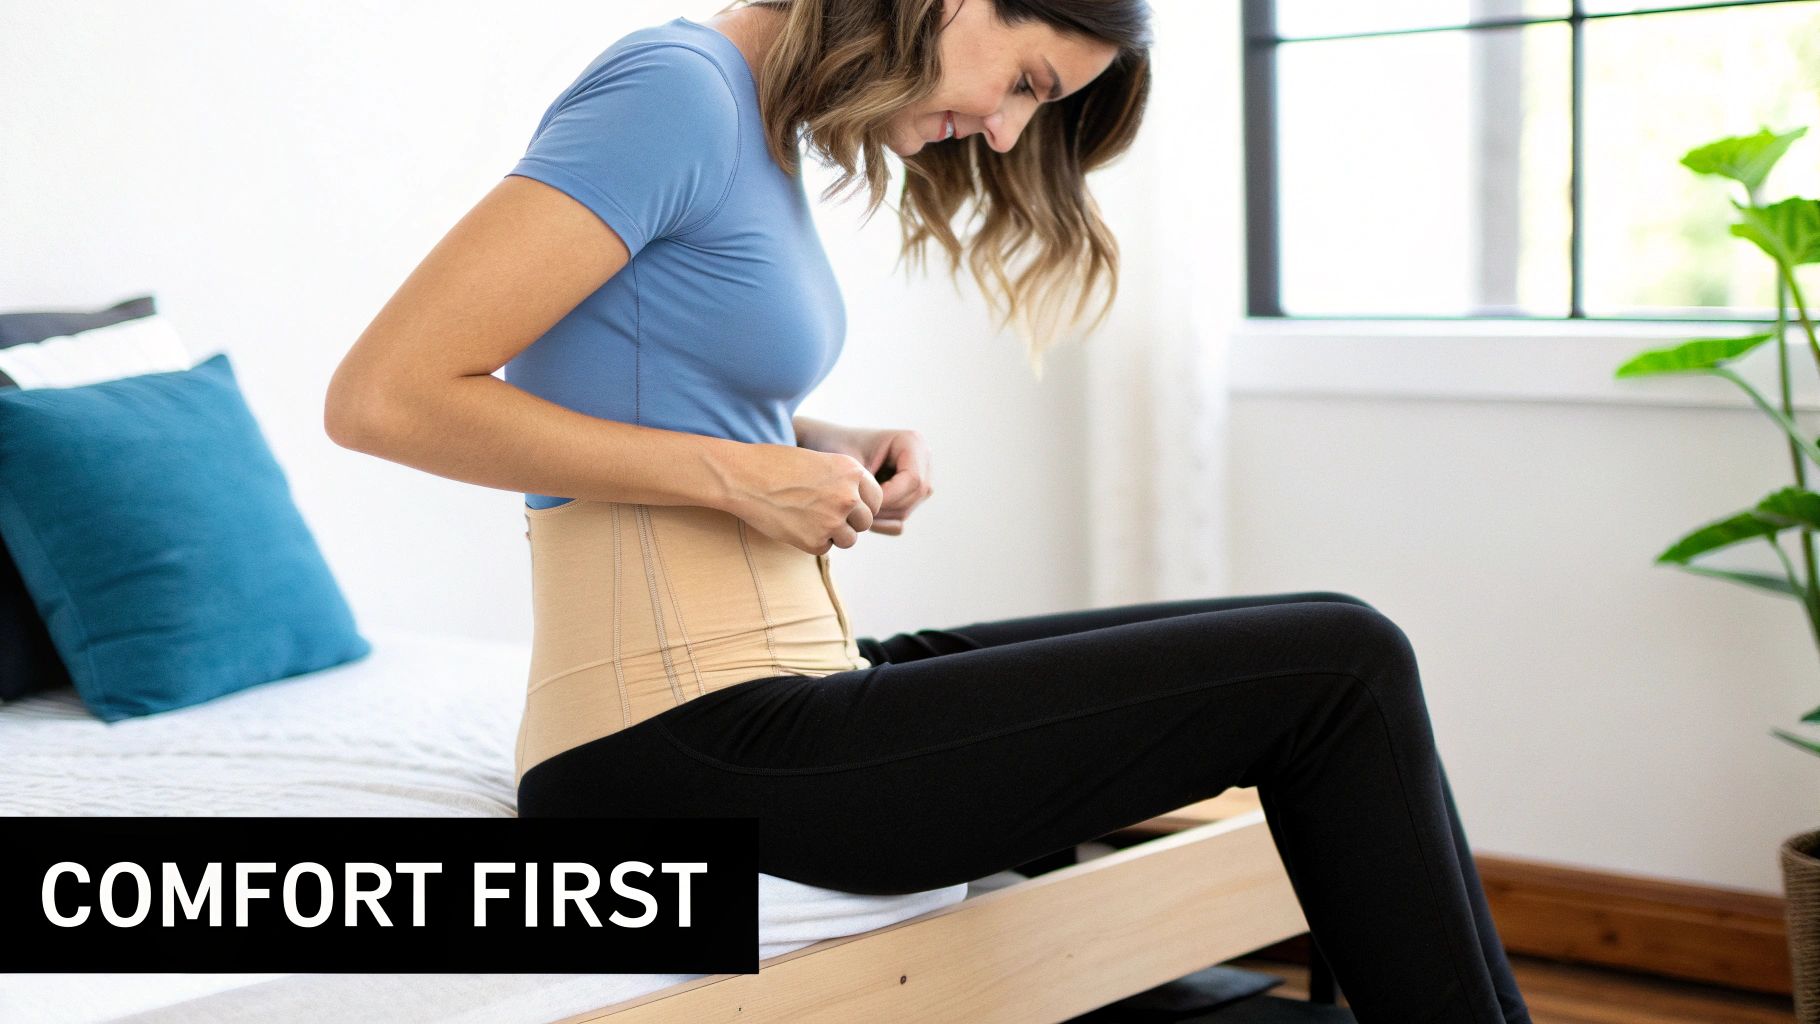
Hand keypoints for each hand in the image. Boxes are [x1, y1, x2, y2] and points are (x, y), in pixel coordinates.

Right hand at [720, 443, 883, 555]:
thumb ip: (844, 482)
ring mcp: (833, 521)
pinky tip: (794, 525)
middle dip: (850, 522)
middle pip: (865, 521)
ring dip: (833, 534)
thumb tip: (861, 506)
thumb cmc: (778, 465)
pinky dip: (812, 542)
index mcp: (852, 472)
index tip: (847, 505)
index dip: (862, 504)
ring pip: (849, 539)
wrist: (745, 477)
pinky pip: (825, 548)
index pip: (876, 499)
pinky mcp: (815, 541)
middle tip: (825, 514)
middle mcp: (848, 496)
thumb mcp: (820, 462)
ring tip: (808, 519)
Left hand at [828, 426, 934, 535]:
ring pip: (907, 510)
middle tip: (856, 511)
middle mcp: (922, 460)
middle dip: (885, 508)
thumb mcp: (850, 461)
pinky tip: (860, 515)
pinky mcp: (909, 499)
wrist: (835, 448)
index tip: (862, 502)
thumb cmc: (840, 446)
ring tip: (854, 512)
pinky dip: (880, 524)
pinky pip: (900, 521)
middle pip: (915, 496)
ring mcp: (919, 480)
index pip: (914, 479)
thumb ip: (866, 483)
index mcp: (911, 442)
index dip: (890, 496)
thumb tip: (877, 507)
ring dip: (879, 517)